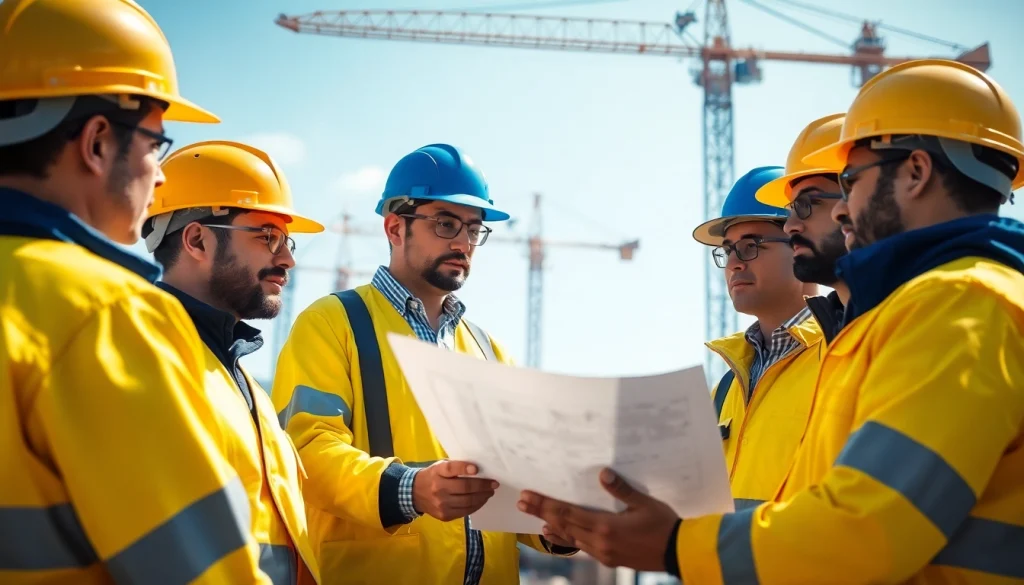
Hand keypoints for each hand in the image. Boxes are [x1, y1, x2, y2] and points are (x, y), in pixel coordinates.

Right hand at [412, 460, 497, 521]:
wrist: (414, 493)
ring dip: (482, 497)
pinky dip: (476, 506)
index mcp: (437, 472)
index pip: (451, 468)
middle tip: (494, 484)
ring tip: (490, 492)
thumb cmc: (433, 476)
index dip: (464, 468)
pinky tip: (481, 500)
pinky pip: (465, 511)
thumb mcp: (440, 467)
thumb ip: (455, 467)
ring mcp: (441, 504)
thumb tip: (479, 470)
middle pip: (464, 487)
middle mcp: (438, 488)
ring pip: (468, 501)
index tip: (476, 468)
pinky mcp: (444, 515)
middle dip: (483, 486)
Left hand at [517, 468, 679, 570]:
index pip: (567, 513)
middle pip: (563, 525)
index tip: (527, 496)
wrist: (677, 552)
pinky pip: (581, 547)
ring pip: (570, 538)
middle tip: (521, 502)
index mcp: (605, 526)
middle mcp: (599, 542)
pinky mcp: (608, 558)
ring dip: (552, 526)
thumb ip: (621, 489)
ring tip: (536, 518)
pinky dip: (566, 539)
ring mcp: (603, 553)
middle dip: (541, 512)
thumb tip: (603, 473)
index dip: (544, 504)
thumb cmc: (664, 525)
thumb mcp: (644, 503)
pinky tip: (557, 534)